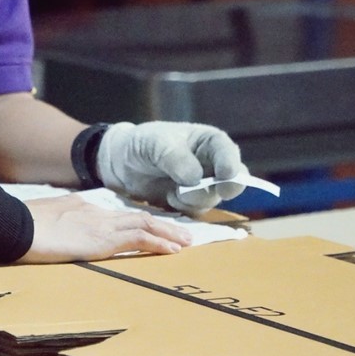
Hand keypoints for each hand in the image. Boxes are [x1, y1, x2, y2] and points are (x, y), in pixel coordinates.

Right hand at [16, 194, 191, 263]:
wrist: (15, 225)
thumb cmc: (20, 227)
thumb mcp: (40, 223)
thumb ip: (56, 225)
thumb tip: (59, 232)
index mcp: (81, 208)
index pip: (118, 215)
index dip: (139, 221)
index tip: (154, 228)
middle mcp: (96, 212)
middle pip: (136, 216)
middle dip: (162, 225)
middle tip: (182, 234)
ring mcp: (101, 224)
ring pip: (144, 224)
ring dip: (168, 233)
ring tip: (186, 242)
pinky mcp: (103, 238)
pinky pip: (140, 238)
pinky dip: (159, 243)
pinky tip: (173, 250)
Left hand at [95, 121, 247, 215]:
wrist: (123, 163)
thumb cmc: (143, 144)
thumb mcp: (156, 144)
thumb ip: (176, 158)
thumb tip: (195, 179)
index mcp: (210, 142)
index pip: (229, 153)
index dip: (231, 166)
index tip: (223, 177)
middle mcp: (214, 164)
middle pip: (232, 182)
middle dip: (216, 190)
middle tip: (193, 191)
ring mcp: (205, 185)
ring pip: (213, 200)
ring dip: (193, 200)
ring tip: (172, 192)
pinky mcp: (192, 203)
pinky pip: (197, 213)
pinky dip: (184, 209)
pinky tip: (168, 199)